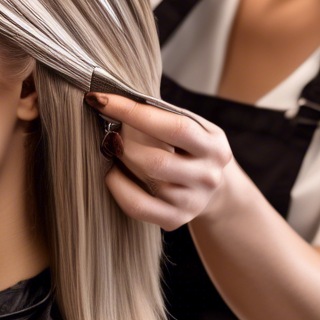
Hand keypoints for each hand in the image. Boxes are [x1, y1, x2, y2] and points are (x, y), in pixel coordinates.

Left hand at [86, 92, 235, 230]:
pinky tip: (113, 173)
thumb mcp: (192, 126)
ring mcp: (193, 202)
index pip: (174, 127)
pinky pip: (136, 205)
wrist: (217, 189)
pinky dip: (117, 186)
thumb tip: (116, 102)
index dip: (134, 112)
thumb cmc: (192, 148)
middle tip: (110, 132)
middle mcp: (208, 176)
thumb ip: (163, 114)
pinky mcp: (176, 219)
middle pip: (156, 160)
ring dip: (120, 161)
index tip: (102, 100)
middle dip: (123, 143)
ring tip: (113, 149)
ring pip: (145, 180)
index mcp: (214, 146)